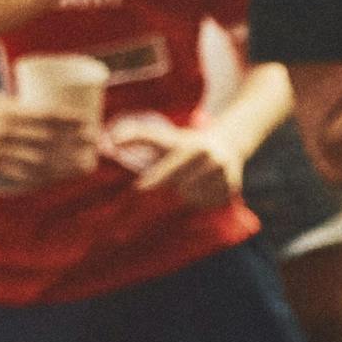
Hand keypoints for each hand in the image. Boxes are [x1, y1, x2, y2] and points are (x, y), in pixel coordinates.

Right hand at [0, 93, 100, 187]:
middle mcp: (5, 130)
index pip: (47, 115)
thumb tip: (54, 119)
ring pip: (38, 160)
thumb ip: (23, 112)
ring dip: (64, 164)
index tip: (90, 122)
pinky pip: (21, 174)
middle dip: (74, 143)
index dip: (71, 120)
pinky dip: (42, 177)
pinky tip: (58, 178)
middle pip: (48, 139)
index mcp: (8, 110)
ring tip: (83, 164)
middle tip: (95, 144)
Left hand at [109, 117, 244, 212]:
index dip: (155, 178)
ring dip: (188, 194)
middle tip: (173, 182)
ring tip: (193, 180)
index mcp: (192, 147)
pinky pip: (208, 204)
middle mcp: (210, 159)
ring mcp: (223, 174)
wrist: (227, 145)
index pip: (170, 167)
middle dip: (174, 186)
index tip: (139, 188)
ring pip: (194, 197)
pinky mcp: (232, 188)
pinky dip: (202, 199)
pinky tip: (205, 187)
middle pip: (182, 186)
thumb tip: (109, 141)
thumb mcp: (164, 137)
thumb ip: (136, 137)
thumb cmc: (184, 144)